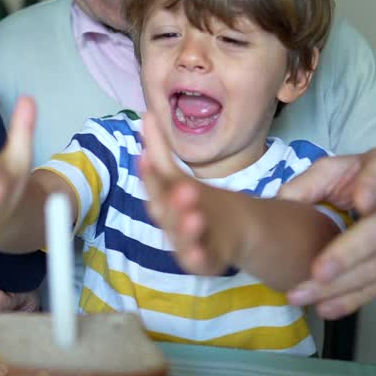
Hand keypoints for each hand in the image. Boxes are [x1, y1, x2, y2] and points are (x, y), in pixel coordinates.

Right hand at [139, 115, 239, 274]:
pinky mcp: (203, 261)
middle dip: (172, 202)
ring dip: (185, 229)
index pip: (153, 186)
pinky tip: (199, 252)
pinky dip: (197, 258)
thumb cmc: (194, 200)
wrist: (231, 229)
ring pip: (181, 239)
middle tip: (186, 189)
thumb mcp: (177, 175)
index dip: (148, 174)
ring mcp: (185, 244)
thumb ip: (159, 149)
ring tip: (196, 216)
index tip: (144, 157)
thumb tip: (146, 114)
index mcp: (162, 200)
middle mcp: (169, 222)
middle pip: (165, 214)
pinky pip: (198, 262)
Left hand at [280, 147, 375, 318]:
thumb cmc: (367, 179)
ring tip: (305, 296)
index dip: (374, 187)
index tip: (360, 201)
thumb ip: (313, 181)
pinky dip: (354, 299)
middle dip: (348, 253)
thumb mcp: (343, 168)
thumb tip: (280, 202)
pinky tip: (327, 307)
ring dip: (342, 285)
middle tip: (316, 272)